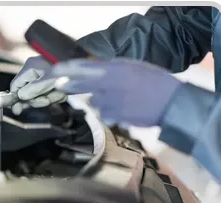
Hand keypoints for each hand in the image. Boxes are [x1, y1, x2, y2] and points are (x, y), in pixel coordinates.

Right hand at [10, 56, 67, 114]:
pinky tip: (63, 93)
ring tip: (59, 93)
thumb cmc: (67, 70)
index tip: (18, 110)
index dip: (16, 98)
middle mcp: (36, 71)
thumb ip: (33, 89)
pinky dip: (57, 96)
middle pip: (28, 93)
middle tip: (47, 100)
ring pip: (41, 95)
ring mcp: (44, 77)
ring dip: (50, 97)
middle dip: (39, 99)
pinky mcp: (53, 82)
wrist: (87, 65)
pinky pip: (50, 94)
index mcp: (30, 67)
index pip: (16, 85)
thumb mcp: (48, 81)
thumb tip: (21, 96)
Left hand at [45, 58, 181, 126]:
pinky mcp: (112, 118)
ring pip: (93, 102)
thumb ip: (110, 68)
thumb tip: (93, 71)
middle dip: (70, 85)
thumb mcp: (131, 66)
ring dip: (99, 100)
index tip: (51, 72)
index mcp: (110, 70)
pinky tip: (122, 110)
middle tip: (63, 84)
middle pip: (79, 86)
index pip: (79, 68)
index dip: (63, 70)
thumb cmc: (154, 80)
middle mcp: (104, 87)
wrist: (169, 103)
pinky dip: (109, 112)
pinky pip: (104, 114)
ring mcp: (107, 104)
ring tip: (117, 98)